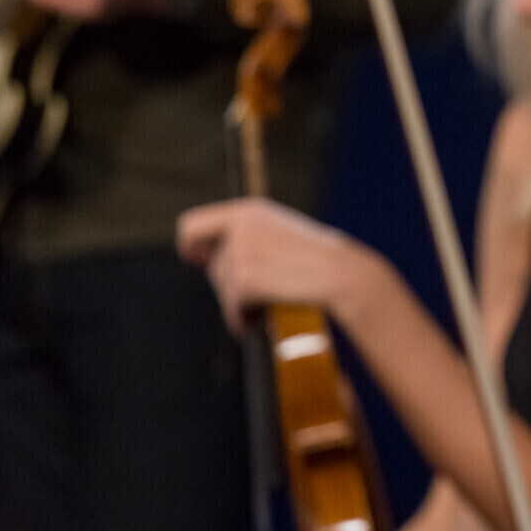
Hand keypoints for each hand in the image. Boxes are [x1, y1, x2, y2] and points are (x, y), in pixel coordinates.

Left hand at [176, 197, 367, 334]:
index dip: (188, 244)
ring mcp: (241, 253)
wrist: (342, 273)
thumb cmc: (316, 257)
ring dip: (240, 303)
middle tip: (262, 291)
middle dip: (231, 284)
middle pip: (213, 265)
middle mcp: (240, 228)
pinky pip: (232, 309)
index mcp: (248, 211)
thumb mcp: (278, 231)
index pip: (192, 224)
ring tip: (269, 303)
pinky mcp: (245, 280)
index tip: (195, 258)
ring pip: (223, 289)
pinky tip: (262, 318)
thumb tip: (200, 257)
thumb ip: (243, 236)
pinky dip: (243, 319)